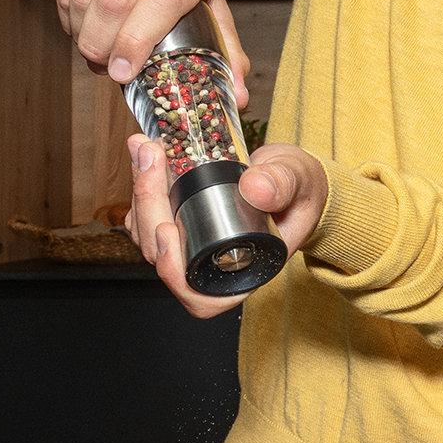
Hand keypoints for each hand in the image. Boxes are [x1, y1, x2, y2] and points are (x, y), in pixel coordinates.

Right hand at [59, 0, 249, 104]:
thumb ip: (224, 47)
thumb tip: (238, 98)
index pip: (162, 2)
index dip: (137, 41)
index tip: (123, 72)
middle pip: (116, 3)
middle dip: (103, 46)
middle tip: (104, 66)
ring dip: (83, 34)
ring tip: (94, 48)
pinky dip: (69, 14)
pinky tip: (81, 23)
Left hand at [129, 136, 325, 317]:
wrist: (294, 178)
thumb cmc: (302, 191)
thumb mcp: (300, 183)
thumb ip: (282, 185)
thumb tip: (254, 188)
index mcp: (243, 271)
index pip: (199, 294)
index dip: (175, 272)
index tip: (168, 231)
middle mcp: (211, 263)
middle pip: (162, 254)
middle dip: (149, 204)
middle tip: (150, 159)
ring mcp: (191, 243)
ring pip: (148, 233)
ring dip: (140, 190)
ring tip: (145, 148)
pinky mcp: (179, 221)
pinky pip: (148, 213)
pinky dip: (142, 183)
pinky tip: (146, 152)